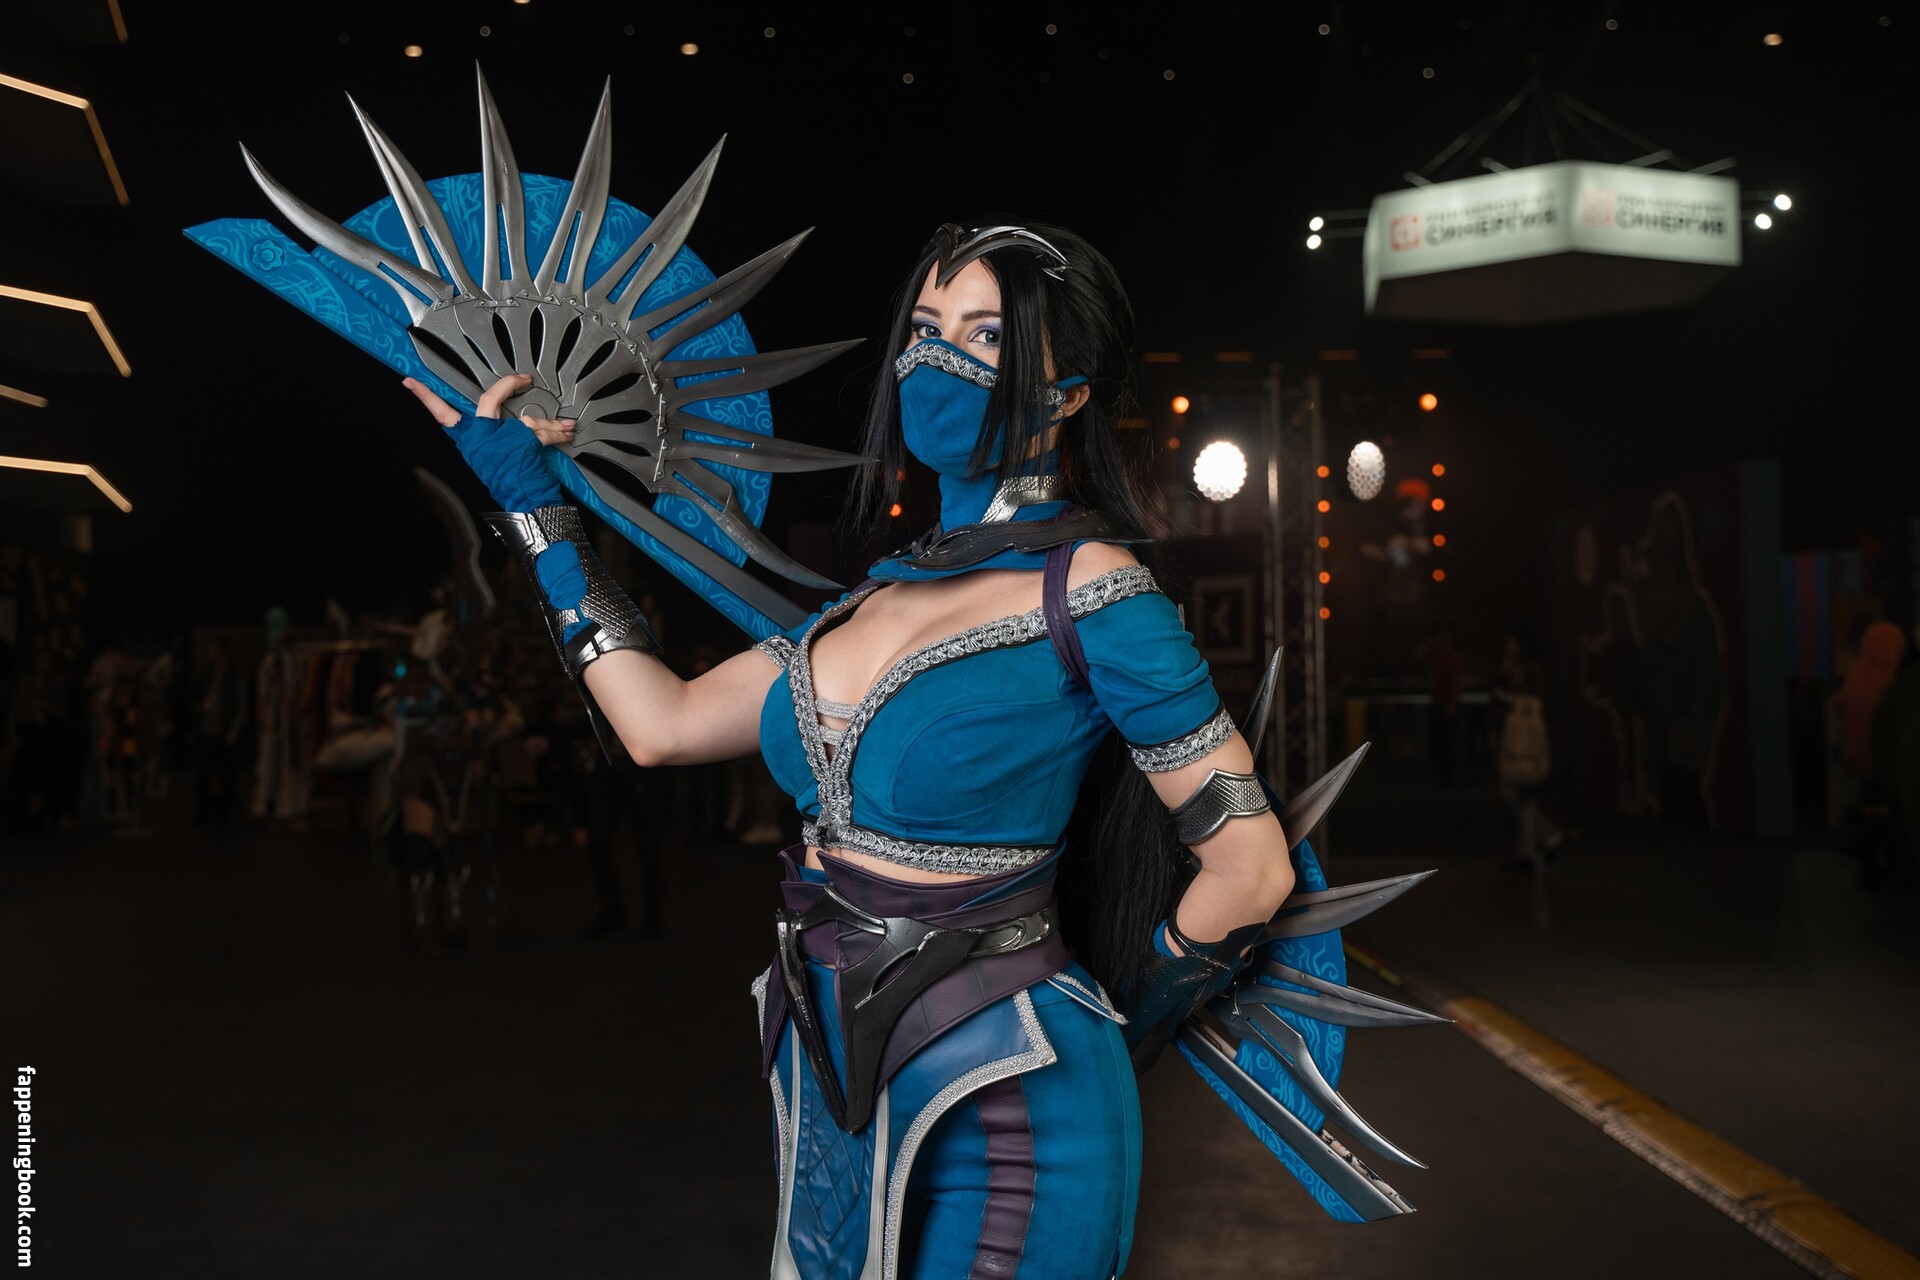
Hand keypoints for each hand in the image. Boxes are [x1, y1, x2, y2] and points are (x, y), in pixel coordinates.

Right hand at [402, 374, 575, 509]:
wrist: (527, 504)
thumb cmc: (511, 482)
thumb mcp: (494, 457)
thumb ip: (496, 437)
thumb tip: (521, 421)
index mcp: (469, 440)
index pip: (442, 414)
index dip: (426, 397)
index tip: (411, 382)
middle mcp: (480, 438)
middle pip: (489, 399)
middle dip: (508, 385)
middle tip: (522, 378)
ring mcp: (501, 438)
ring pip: (527, 420)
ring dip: (550, 424)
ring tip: (565, 426)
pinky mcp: (523, 441)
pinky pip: (544, 431)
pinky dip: (559, 432)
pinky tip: (567, 432)